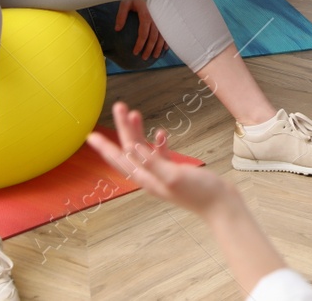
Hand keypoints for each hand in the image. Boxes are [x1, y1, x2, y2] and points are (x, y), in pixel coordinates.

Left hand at [87, 101, 235, 216]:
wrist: (221, 205)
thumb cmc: (200, 193)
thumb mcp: (174, 176)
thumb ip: (153, 162)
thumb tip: (132, 148)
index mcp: (146, 178)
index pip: (121, 158)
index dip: (105, 146)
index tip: (90, 135)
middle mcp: (150, 177)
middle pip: (129, 149)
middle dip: (123, 128)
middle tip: (119, 107)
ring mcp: (161, 174)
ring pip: (142, 150)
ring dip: (137, 132)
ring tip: (135, 113)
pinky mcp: (174, 172)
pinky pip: (159, 154)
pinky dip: (157, 142)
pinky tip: (161, 132)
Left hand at [117, 0, 167, 59]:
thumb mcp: (125, 2)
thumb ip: (121, 15)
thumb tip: (117, 29)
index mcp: (146, 14)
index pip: (143, 34)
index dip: (140, 44)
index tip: (135, 53)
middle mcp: (156, 17)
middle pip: (154, 37)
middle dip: (149, 49)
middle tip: (144, 58)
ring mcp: (162, 17)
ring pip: (162, 35)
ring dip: (159, 47)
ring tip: (155, 56)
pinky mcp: (165, 16)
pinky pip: (168, 30)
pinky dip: (167, 39)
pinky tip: (166, 47)